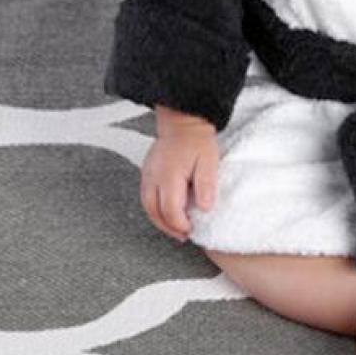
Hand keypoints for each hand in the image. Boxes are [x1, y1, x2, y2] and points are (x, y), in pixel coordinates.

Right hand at [140, 115, 219, 242]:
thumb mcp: (209, 161)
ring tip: (175, 227)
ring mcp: (148, 174)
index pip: (170, 210)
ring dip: (160, 220)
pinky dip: (155, 208)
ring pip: (147, 206)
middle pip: (155, 212)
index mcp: (169, 176)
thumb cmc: (196, 138)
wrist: (183, 119)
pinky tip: (165, 210)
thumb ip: (206, 185)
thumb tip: (205, 207)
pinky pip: (146, 196)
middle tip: (183, 234)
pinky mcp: (147, 171)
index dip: (180, 224)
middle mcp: (154, 177)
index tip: (191, 229)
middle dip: (169, 227)